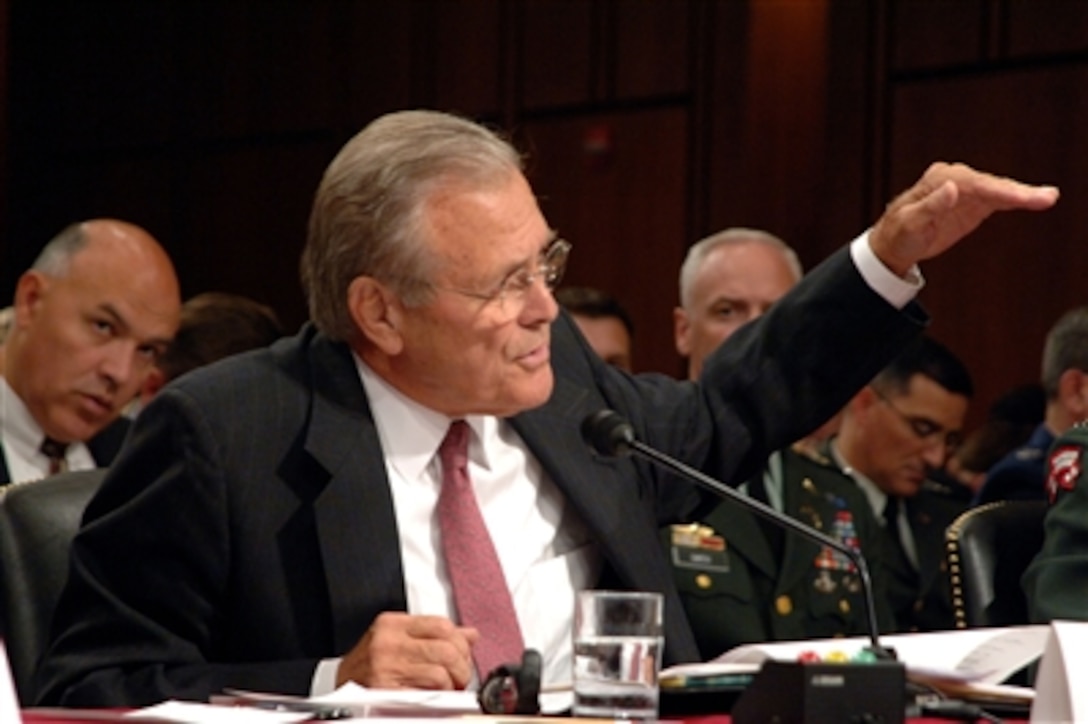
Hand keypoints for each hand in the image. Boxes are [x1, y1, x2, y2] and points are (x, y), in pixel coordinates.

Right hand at [336, 612, 479, 689]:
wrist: (337, 685)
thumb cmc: (369, 663)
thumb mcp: (398, 638)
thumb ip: (434, 635)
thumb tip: (470, 635)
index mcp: (393, 624)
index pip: (442, 625)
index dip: (461, 642)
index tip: (464, 655)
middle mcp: (389, 643)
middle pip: (446, 649)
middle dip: (463, 666)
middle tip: (462, 677)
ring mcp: (386, 668)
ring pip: (440, 673)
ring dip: (453, 685)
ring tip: (451, 689)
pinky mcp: (386, 692)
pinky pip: (426, 694)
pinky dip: (439, 698)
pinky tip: (437, 698)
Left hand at [870, 162, 1058, 275]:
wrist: (893, 245)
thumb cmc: (897, 234)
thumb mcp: (910, 223)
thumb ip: (930, 206)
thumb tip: (952, 188)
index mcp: (940, 179)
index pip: (975, 184)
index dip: (999, 191)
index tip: (1019, 198)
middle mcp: (955, 180)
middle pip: (991, 185)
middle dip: (1018, 192)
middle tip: (1046, 198)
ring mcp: (966, 192)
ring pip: (999, 191)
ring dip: (1023, 196)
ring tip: (1048, 198)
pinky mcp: (972, 205)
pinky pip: (997, 201)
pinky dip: (1015, 201)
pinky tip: (1036, 201)